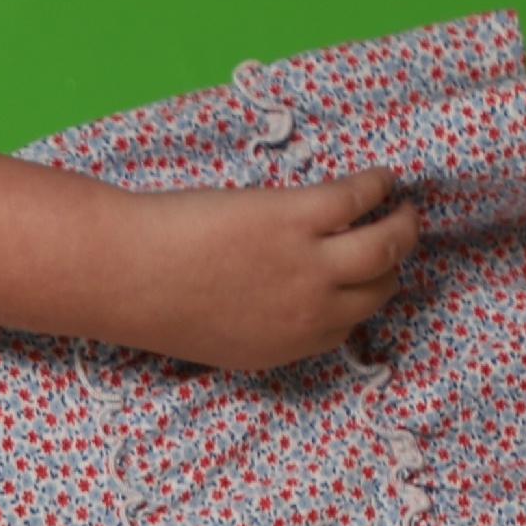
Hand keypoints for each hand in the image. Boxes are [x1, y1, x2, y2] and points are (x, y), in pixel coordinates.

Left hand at [84, 170, 415, 372]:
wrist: (122, 273)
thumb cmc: (151, 300)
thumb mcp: (217, 338)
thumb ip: (258, 327)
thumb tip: (278, 300)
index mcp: (287, 347)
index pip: (347, 325)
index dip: (357, 300)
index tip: (360, 279)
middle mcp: (309, 313)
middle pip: (377, 289)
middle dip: (388, 266)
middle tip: (392, 237)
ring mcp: (308, 265)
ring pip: (387, 246)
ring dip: (403, 225)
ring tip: (402, 208)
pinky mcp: (297, 217)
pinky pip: (358, 198)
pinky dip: (377, 185)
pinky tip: (379, 177)